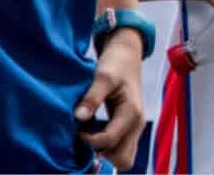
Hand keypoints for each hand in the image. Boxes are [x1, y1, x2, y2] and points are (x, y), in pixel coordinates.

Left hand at [75, 30, 143, 169]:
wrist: (127, 55)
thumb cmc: (116, 63)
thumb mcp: (103, 76)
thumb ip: (92, 98)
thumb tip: (79, 117)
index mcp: (132, 113)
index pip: (110, 140)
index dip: (90, 140)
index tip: (76, 129)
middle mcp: (137, 124)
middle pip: (123, 159)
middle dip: (102, 154)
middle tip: (84, 138)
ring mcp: (135, 127)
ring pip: (123, 156)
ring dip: (105, 152)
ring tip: (87, 135)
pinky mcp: (129, 127)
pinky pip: (120, 147)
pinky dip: (106, 147)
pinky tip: (92, 132)